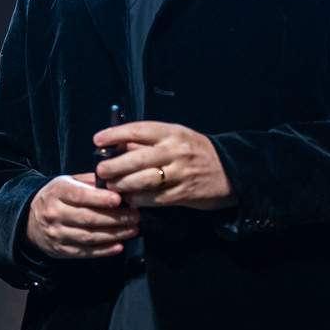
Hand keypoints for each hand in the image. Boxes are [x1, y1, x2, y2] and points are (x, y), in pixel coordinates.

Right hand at [25, 173, 139, 258]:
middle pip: (88, 217)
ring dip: (114, 234)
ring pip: (89, 236)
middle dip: (115, 218)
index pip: (80, 195)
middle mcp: (55, 213)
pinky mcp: (61, 250)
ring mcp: (57, 233)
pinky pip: (85, 252)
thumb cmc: (56, 197)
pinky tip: (119, 246)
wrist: (29, 218)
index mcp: (58, 192)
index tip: (119, 199)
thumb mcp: (67, 181)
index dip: (100, 198)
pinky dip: (104, 251)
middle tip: (135, 216)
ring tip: (132, 230)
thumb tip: (116, 181)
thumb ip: (90, 181)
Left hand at [94, 122, 236, 209]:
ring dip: (123, 185)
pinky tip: (130, 199)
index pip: (137, 130)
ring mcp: (181, 172)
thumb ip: (149, 142)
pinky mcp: (184, 193)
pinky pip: (155, 198)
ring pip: (144, 180)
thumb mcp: (176, 138)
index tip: (98, 140)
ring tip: (112, 187)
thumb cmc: (197, 152)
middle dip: (114, 166)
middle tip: (101, 171)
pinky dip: (139, 200)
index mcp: (172, 132)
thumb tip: (118, 146)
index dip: (114, 134)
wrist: (231, 170)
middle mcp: (176, 150)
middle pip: (137, 158)